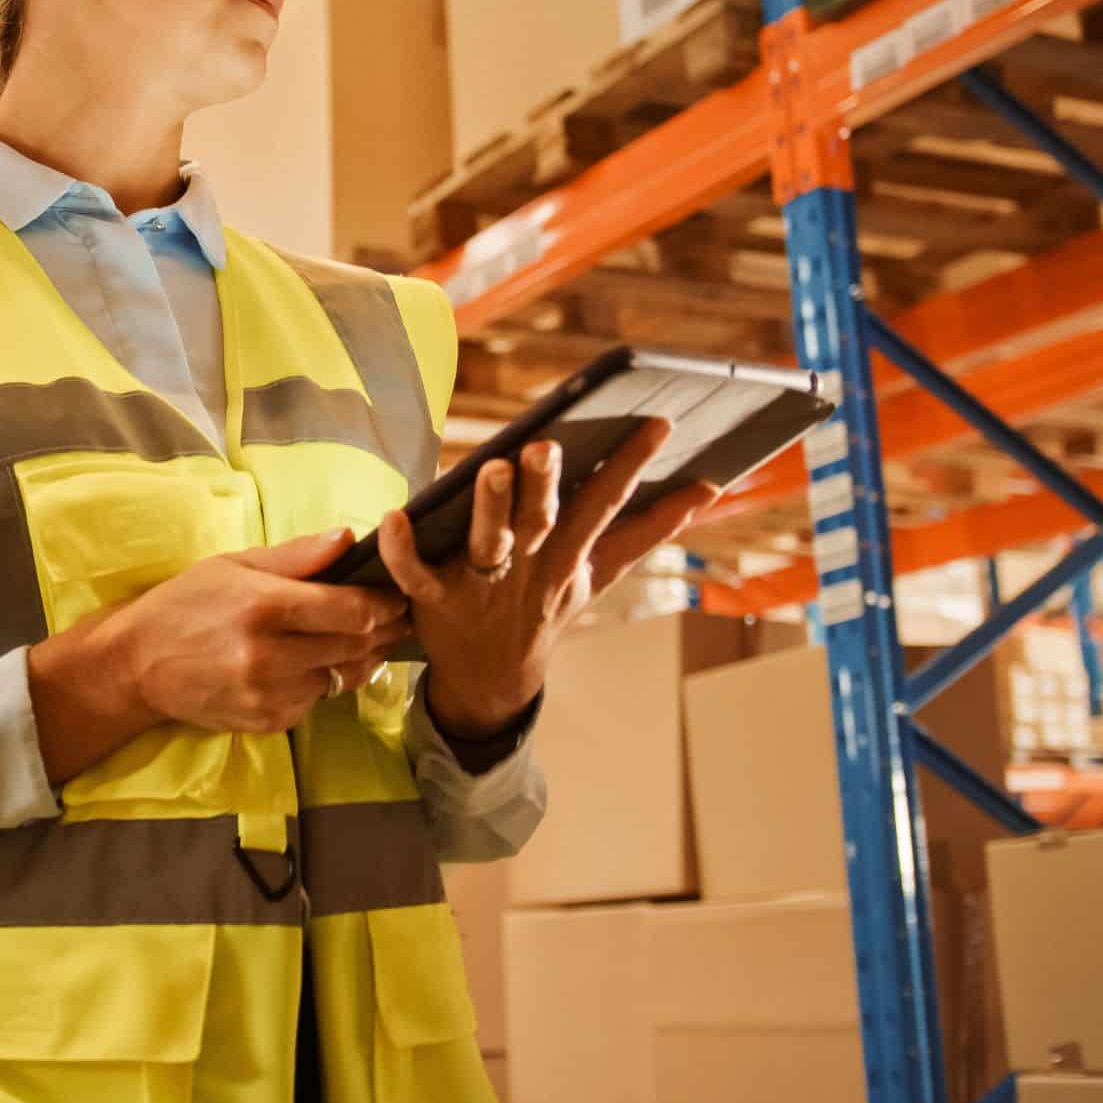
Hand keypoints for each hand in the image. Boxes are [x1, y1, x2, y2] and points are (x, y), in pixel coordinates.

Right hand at [27, 529, 409, 782]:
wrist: (138, 664)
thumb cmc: (187, 603)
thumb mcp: (235, 565)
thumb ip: (297, 556)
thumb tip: (348, 538)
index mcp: (264, 607)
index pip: (349, 610)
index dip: (382, 603)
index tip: (395, 595)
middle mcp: (269, 656)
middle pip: (354, 646)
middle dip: (382, 631)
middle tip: (397, 618)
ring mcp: (269, 695)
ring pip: (341, 677)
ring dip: (356, 659)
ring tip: (362, 640)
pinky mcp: (267, 722)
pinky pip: (316, 701)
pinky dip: (323, 682)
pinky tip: (313, 664)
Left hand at [375, 418, 718, 737]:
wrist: (492, 679)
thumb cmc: (545, 605)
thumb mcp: (601, 572)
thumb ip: (650, 529)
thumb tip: (709, 490)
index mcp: (569, 554)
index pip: (606, 503)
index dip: (631, 464)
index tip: (659, 423)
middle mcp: (528, 566)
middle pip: (542, 521)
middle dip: (546, 485)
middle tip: (545, 447)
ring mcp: (481, 584)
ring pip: (486, 542)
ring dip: (489, 508)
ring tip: (493, 469)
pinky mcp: (434, 598)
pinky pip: (414, 573)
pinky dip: (401, 549)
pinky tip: (393, 516)